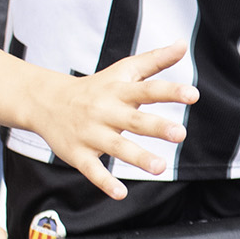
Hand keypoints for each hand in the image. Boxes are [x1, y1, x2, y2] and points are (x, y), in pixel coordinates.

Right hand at [21, 42, 195, 200]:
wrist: (46, 102)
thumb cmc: (96, 87)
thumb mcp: (123, 71)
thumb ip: (154, 60)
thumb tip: (182, 44)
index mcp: (118, 91)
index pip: (148, 89)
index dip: (170, 91)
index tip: (193, 94)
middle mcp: (105, 111)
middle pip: (134, 120)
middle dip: (157, 126)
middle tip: (181, 133)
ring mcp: (90, 134)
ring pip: (116, 147)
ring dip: (138, 157)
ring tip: (161, 167)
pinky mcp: (77, 154)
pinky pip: (92, 170)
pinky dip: (104, 182)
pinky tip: (120, 193)